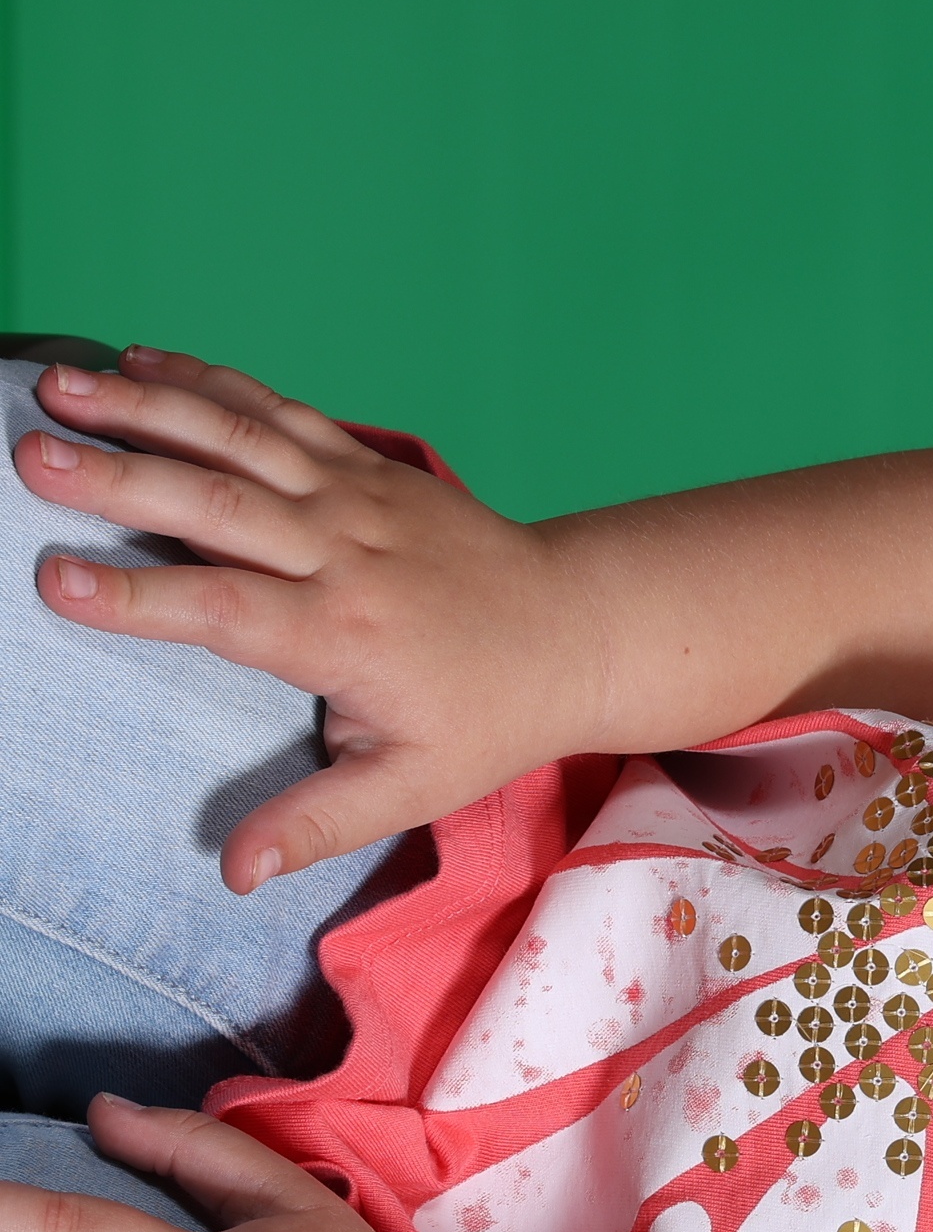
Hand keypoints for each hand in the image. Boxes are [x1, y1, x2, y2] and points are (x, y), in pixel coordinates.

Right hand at [16, 348, 602, 892]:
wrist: (579, 631)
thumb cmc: (491, 717)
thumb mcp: (417, 788)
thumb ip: (322, 823)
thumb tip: (236, 872)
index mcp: (344, 635)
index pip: (222, 610)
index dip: (137, 596)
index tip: (54, 579)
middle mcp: (345, 553)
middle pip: (216, 505)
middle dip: (119, 476)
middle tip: (28, 456)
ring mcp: (356, 497)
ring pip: (238, 440)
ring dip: (145, 407)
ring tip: (57, 387)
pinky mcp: (368, 465)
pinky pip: (278, 412)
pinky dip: (209, 382)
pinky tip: (137, 359)